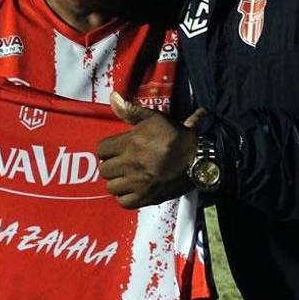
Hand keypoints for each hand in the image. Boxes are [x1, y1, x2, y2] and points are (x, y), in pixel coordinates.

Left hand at [96, 93, 205, 208]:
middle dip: (110, 165)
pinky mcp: (146, 197)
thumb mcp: (154, 118)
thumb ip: (130, 111)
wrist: (197, 158)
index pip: (101, 149)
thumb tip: (113, 97)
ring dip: (116, 181)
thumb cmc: (175, 136)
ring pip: (111, 186)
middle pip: (104, 169)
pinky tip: (130, 189)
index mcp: (130, 144)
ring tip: (125, 176)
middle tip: (120, 163)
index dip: (107, 149)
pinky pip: (123, 202)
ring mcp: (138, 183)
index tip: (115, 149)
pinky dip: (124, 197)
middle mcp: (131, 164)